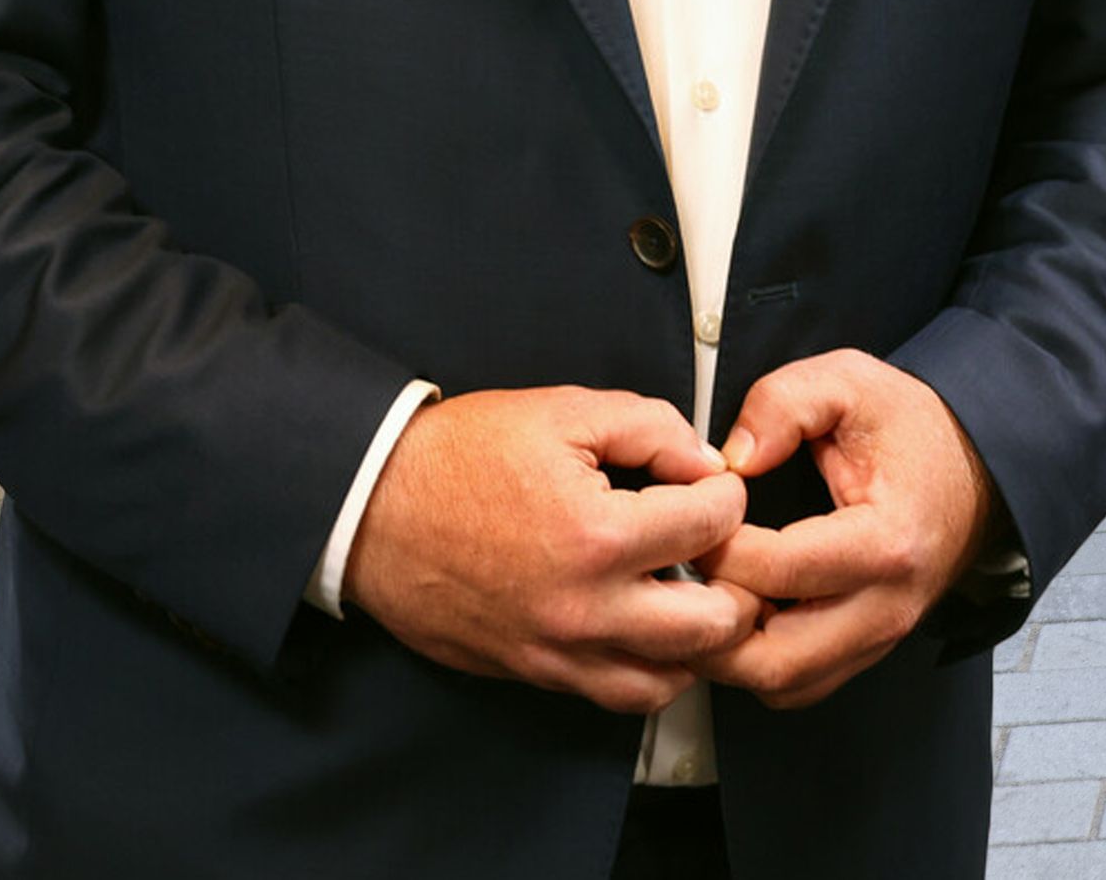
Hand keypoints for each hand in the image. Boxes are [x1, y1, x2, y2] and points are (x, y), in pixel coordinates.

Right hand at [341, 388, 761, 713]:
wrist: (370, 508)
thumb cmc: (459, 456)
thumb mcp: (566, 410)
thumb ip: (655, 429)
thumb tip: (708, 464)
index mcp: (597, 536)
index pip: (715, 525)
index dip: (727, 494)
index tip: (712, 486)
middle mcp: (583, 608)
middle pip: (714, 624)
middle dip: (735, 579)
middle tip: (721, 551)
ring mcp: (555, 650)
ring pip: (669, 680)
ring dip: (697, 640)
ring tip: (692, 596)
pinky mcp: (530, 672)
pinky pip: (614, 696)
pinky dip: (648, 670)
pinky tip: (649, 628)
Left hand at [695, 350, 999, 711]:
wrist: (976, 468)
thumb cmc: (916, 431)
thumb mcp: (851, 382)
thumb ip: (784, 403)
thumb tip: (731, 456)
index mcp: (887, 540)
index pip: (777, 572)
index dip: (717, 549)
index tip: (696, 521)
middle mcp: (887, 605)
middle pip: (773, 660)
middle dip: (711, 624)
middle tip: (691, 576)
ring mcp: (881, 637)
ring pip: (781, 685)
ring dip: (730, 652)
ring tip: (712, 594)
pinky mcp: (867, 650)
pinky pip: (797, 685)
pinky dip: (756, 661)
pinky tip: (745, 611)